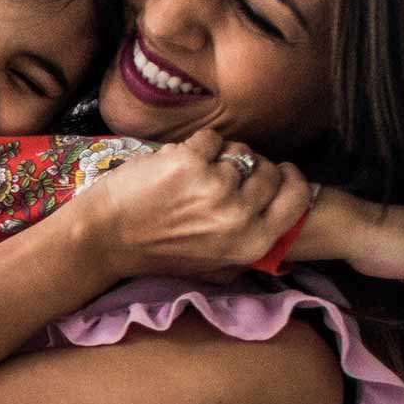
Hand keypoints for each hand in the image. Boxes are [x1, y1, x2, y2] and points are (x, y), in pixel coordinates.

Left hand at [65, 129, 311, 279]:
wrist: (106, 237)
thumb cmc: (158, 252)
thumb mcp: (216, 266)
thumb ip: (251, 243)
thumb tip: (283, 218)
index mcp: (252, 244)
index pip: (297, 198)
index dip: (290, 179)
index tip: (280, 171)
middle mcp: (239, 217)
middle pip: (268, 170)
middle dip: (248, 167)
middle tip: (221, 174)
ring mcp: (215, 188)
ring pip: (238, 151)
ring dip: (218, 156)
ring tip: (192, 175)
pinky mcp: (189, 163)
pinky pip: (210, 138)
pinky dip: (194, 145)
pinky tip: (174, 165)